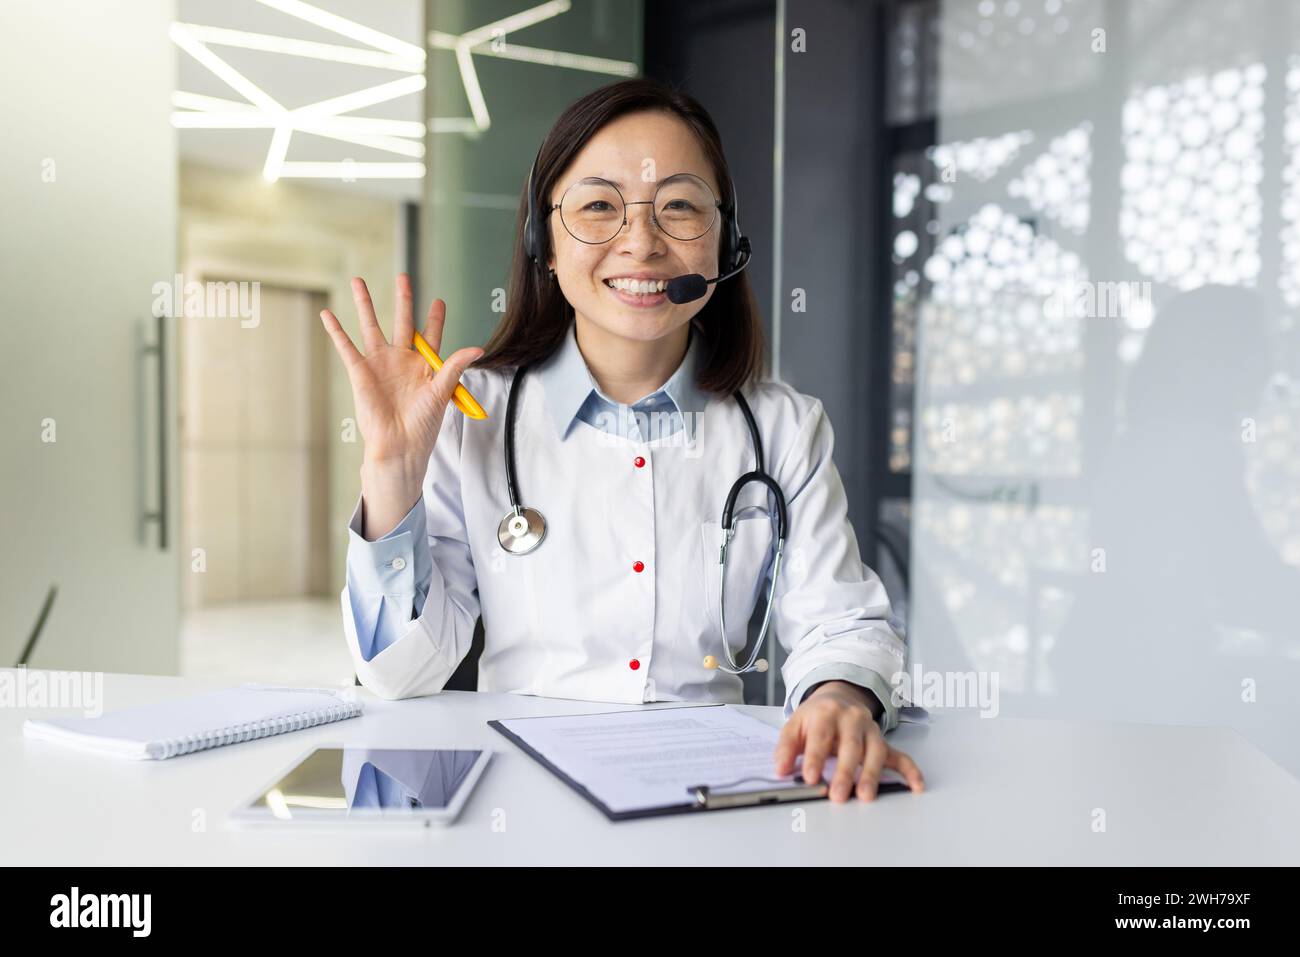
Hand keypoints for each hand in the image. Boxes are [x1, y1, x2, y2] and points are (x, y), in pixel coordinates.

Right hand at [320, 275, 481, 535]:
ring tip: (358, 280)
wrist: (399, 445)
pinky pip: (346, 346)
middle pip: (402, 321)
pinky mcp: (360, 372)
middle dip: (403, 299)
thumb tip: (478, 348)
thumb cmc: (423, 424)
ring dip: (365, 303)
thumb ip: (455, 366)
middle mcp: (402, 360)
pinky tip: (327, 313)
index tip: (439, 301)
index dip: (435, 318)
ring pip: (371, 325)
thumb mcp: (442, 392)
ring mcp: (380, 364)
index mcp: (424, 365)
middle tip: (404, 276)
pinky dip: (336, 330)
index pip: (431, 334)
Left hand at [774, 680, 924, 802]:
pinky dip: (910, 770)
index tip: (811, 777)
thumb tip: (780, 769)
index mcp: (826, 713)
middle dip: (845, 771)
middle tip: (838, 795)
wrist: (837, 695)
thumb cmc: (815, 716)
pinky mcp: (882, 741)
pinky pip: (900, 755)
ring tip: (865, 795)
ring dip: (871, 774)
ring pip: (875, 751)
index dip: (816, 757)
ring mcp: (870, 730)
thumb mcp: (795, 724)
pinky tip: (916, 786)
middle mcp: (851, 719)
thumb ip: (787, 747)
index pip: (821, 736)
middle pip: (851, 746)